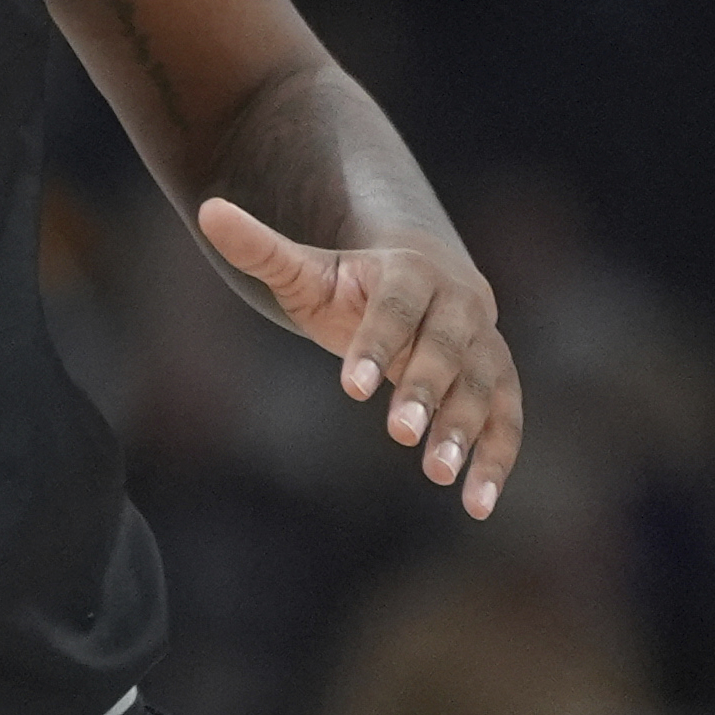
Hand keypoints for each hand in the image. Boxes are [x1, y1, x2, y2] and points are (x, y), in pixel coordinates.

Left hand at [200, 200, 523, 516]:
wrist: (421, 284)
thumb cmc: (349, 285)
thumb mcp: (303, 269)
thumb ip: (260, 247)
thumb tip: (207, 210)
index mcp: (412, 273)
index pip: (397, 311)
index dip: (376, 346)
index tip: (349, 389)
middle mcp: (461, 306)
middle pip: (448, 350)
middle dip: (425, 391)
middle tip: (399, 435)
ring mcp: (487, 346)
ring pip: (484, 388)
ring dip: (466, 430)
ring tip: (438, 474)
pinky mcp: (500, 384)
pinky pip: (506, 422)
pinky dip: (497, 460)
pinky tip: (478, 505)